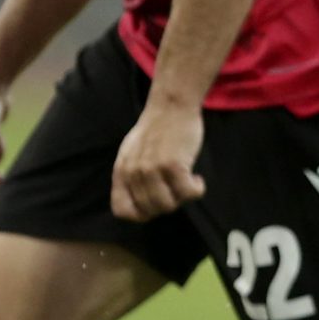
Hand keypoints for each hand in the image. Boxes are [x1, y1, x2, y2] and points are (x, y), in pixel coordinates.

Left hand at [111, 99, 205, 221]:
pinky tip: (197, 179)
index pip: (122, 211)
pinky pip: (188, 193)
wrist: (171, 106)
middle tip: (177, 188)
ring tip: (187, 183)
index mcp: (121, 172)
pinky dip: (196, 190)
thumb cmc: (156, 129)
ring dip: (182, 199)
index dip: (142, 213)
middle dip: (168, 204)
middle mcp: (133, 173)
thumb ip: (132, 176)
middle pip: (151, 211)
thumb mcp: (133, 153)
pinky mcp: (173, 164)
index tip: (157, 201)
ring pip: (168, 206)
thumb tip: (142, 201)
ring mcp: (152, 169)